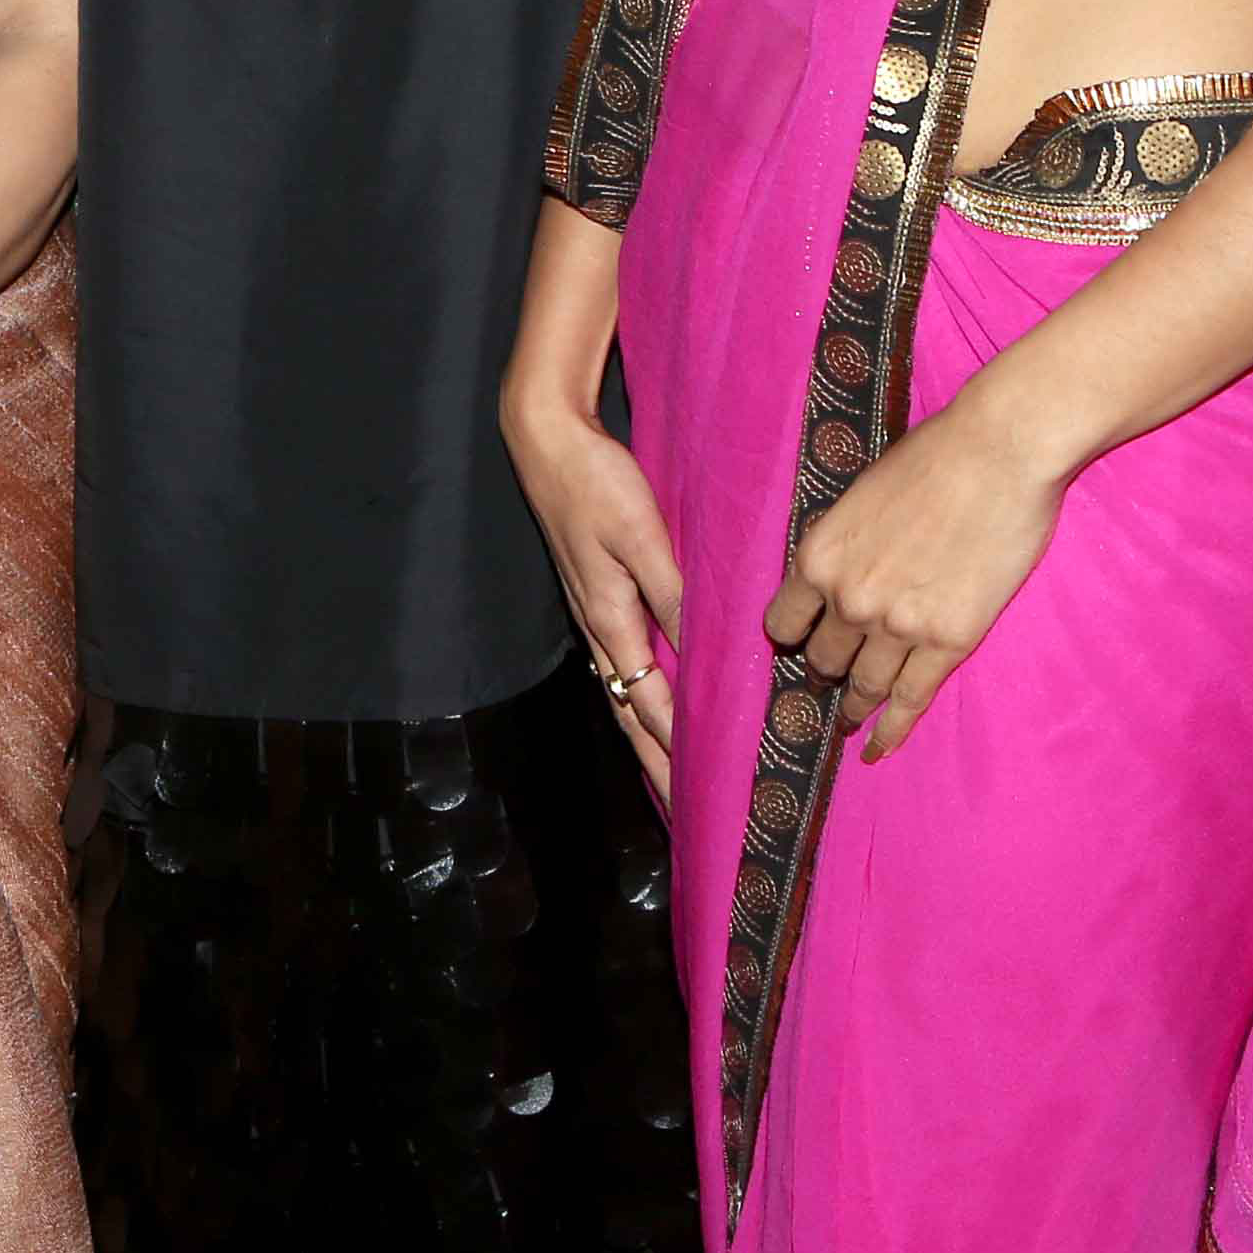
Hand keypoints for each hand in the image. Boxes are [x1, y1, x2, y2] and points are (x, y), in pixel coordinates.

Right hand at [503, 388, 685, 811]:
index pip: (648, 702)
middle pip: (629, 712)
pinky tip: (655, 707)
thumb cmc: (595, 482)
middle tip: (689, 813)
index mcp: (610, 617)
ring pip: (624, 693)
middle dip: (658, 765)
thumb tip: (703, 651)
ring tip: (672, 780)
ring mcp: (595, 612)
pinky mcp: (598, 595)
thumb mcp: (640, 533)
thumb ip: (672, 591)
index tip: (706, 792)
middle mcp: (600, 626)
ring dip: (648, 739)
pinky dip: (640, 701)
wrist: (547, 439)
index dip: (677, 749)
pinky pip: (624, 665)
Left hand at [761, 389, 1068, 762]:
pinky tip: (876, 750)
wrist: (997, 455)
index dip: (793, 635)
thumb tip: (842, 567)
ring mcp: (898, 626)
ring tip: (849, 720)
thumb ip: (846, 543)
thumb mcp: (860, 496)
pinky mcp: (949, 641)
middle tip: (832, 680)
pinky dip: (891, 731)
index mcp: (818, 557)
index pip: (783, 622)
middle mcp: (848, 599)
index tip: (801, 642)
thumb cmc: (933, 459)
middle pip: (822, 658)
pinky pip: (910, 700)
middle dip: (827, 669)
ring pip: (863, 686)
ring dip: (854, 705)